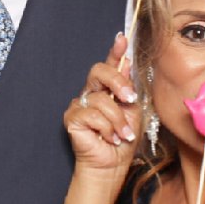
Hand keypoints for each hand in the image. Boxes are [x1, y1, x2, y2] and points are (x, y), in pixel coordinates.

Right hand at [63, 34, 140, 186]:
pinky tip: (109, 139)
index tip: (122, 38)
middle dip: (118, 83)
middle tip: (130, 99)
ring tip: (122, 135)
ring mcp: (79, 104)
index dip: (115, 51)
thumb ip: (129, 88)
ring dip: (118, 121)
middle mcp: (91, 92)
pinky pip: (93, 115)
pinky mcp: (72, 118)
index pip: (110, 65)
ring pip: (102, 100)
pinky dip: (107, 129)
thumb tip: (127, 62)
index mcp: (107, 89)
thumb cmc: (123, 140)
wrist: (112, 165)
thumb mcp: (133, 111)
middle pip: (99, 71)